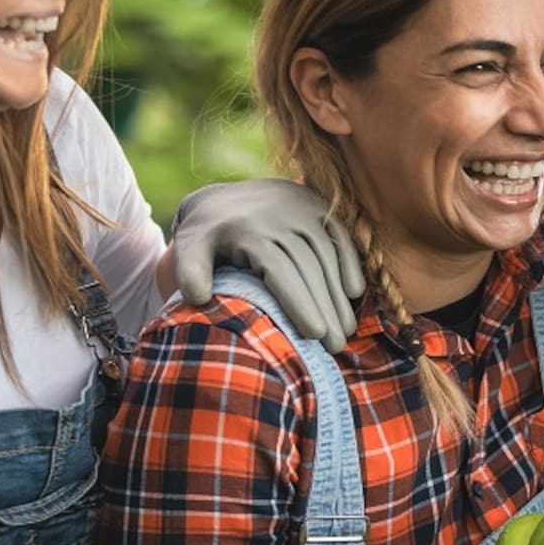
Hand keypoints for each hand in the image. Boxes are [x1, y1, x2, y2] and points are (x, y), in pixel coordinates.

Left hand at [171, 179, 365, 351]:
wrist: (223, 198)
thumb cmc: (206, 235)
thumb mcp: (189, 247)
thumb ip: (188, 271)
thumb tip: (198, 297)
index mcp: (249, 231)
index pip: (281, 270)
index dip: (299, 303)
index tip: (314, 335)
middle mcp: (279, 216)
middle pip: (309, 267)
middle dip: (326, 308)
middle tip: (336, 346)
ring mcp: (301, 207)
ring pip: (328, 254)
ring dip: (340, 294)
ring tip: (347, 331)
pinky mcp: (317, 204)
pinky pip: (339, 234)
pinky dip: (350, 263)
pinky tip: (355, 294)